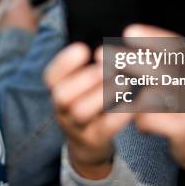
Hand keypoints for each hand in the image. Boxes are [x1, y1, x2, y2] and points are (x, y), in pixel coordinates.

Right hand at [44, 43, 133, 178]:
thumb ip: (92, 66)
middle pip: (61, 94)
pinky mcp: (95, 141)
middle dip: (84, 78)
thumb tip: (111, 41)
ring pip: (80, 112)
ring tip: (124, 82)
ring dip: (102, 94)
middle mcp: (62, 110)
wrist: (89, 145)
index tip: (83, 49)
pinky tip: (133, 103)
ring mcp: (76, 128)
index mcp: (59, 90)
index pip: (51, 76)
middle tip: (106, 67)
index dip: (64, 63)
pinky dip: (118, 115)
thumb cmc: (91, 104)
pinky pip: (104, 129)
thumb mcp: (83, 85)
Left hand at [124, 24, 184, 176]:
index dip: (151, 36)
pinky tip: (141, 126)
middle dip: (128, 59)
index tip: (128, 32)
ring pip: (152, 94)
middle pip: (161, 66)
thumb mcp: (171, 79)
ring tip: (120, 100)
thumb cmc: (177, 104)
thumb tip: (116, 51)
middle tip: (100, 54)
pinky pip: (150, 119)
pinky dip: (140, 122)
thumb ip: (153, 64)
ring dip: (128, 96)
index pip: (175, 45)